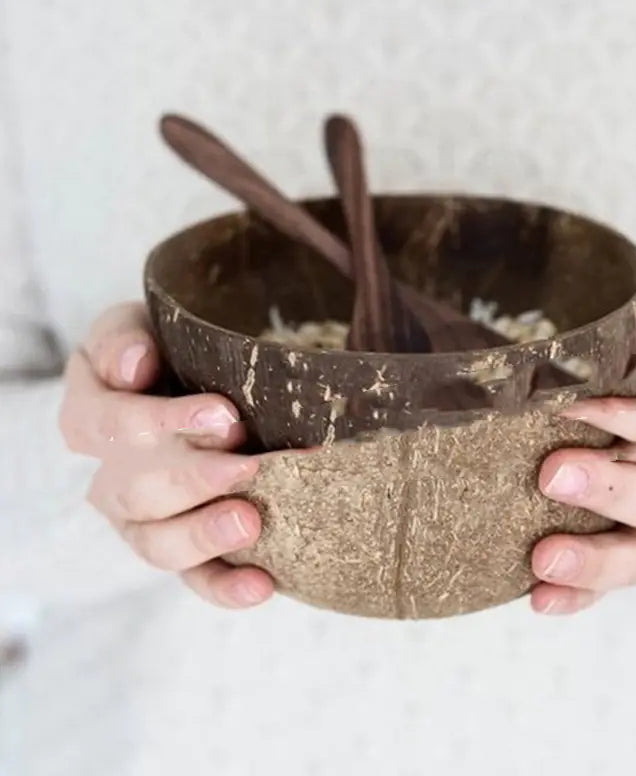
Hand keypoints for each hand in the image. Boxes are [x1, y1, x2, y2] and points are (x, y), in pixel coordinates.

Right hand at [58, 302, 272, 608]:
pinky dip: (226, 587)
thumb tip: (134, 365)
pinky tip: (261, 586)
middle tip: (248, 466)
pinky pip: (196, 578)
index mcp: (92, 417)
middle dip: (196, 480)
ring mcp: (146, 521)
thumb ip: (123, 340)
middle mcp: (112, 478)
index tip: (224, 415)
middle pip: (138, 490)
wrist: (180, 388)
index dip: (166, 422)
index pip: (111, 424)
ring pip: (159, 544)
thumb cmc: (162, 354)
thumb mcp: (134, 330)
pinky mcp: (185, 551)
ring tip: (251, 523)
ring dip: (205, 535)